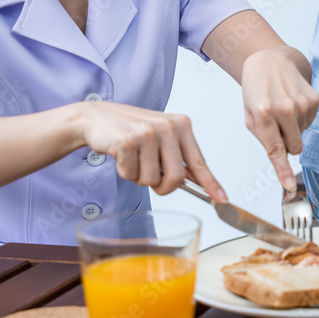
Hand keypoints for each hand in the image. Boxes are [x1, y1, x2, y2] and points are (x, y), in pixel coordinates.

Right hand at [79, 102, 225, 200]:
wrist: (96, 118)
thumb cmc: (131, 130)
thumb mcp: (161, 138)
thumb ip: (178, 157)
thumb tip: (198, 181)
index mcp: (181, 125)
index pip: (199, 162)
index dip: (211, 184)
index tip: (222, 199)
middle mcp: (168, 126)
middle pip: (176, 178)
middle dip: (162, 186)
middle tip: (150, 175)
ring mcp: (148, 133)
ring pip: (151, 180)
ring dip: (139, 177)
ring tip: (133, 158)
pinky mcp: (128, 141)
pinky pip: (131, 174)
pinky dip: (125, 172)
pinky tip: (121, 155)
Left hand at [241, 48, 318, 191]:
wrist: (271, 60)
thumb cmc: (256, 88)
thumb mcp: (248, 113)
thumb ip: (262, 137)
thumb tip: (283, 156)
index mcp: (263, 112)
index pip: (275, 149)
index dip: (282, 171)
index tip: (288, 187)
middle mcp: (285, 108)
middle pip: (294, 148)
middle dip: (287, 144)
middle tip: (277, 127)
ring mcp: (302, 103)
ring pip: (302, 136)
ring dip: (293, 128)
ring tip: (282, 108)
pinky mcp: (314, 98)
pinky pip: (309, 123)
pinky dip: (301, 118)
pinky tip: (292, 102)